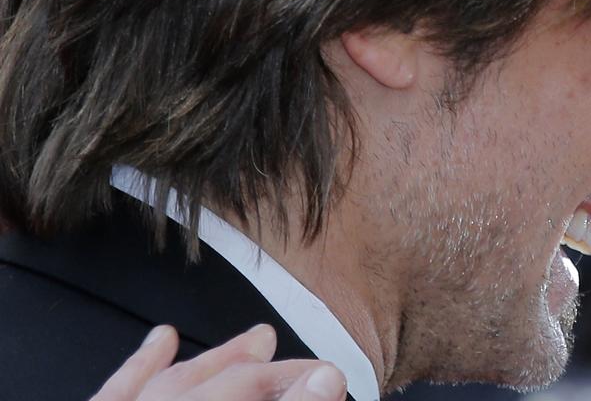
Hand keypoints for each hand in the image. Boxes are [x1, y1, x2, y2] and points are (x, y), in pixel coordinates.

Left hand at [90, 324, 347, 400]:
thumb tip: (327, 380)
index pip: (248, 388)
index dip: (299, 384)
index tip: (334, 379)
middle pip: (219, 387)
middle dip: (266, 371)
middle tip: (314, 368)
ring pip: (170, 386)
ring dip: (217, 359)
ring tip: (257, 340)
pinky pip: (116, 393)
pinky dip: (140, 365)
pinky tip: (163, 338)